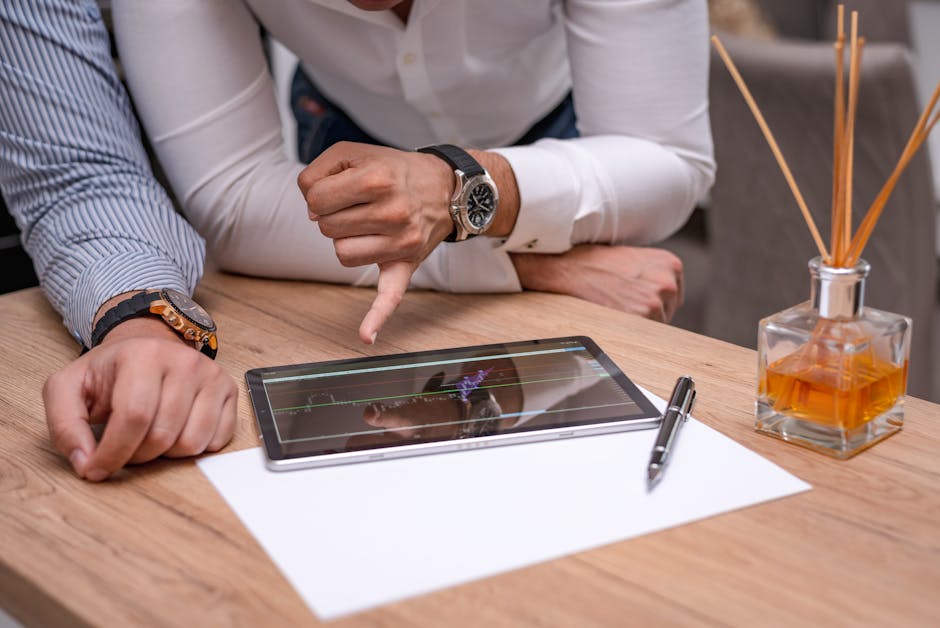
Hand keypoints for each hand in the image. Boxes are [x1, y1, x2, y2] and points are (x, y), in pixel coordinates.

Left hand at [43, 318, 237, 480]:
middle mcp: (183, 361)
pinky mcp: (228, 389)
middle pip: (163, 435)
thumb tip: (86, 461)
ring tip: (151, 438)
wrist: (147, 346)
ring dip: (166, 454)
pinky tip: (177, 431)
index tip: (97, 469)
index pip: (133, 417)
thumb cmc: (111, 371)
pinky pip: (217, 440)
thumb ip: (65, 425)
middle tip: (126, 448)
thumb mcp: (69, 388)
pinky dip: (194, 448)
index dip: (113, 453)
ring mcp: (211, 375)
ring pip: (192, 442)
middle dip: (137, 456)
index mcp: (143, 355)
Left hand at [297, 141, 453, 342]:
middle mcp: (392, 211)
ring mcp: (401, 241)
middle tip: (356, 207)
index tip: (336, 191)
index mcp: (376, 179)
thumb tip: (312, 213)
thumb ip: (317, 173)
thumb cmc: (392, 170)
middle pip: (326, 228)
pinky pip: (390, 296)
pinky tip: (366, 336)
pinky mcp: (405, 264)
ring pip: (341, 253)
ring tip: (367, 227)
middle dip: (333, 216)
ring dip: (346, 240)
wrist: (444, 188)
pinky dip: (377, 318)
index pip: (315, 199)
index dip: (318, 194)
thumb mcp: (351, 152)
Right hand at [511, 244, 683, 322]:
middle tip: (622, 301)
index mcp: (670, 264)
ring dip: (639, 323)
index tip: (636, 298)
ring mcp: (656, 301)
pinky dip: (630, 330)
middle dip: (648, 311)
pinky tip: (614, 315)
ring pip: (657, 325)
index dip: (654, 300)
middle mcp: (668, 282)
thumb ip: (653, 274)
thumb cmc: (596, 262)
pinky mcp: (640, 317)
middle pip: (667, 311)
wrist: (571, 267)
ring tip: (616, 306)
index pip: (673, 295)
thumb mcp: (635, 258)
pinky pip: (643, 334)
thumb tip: (660, 297)